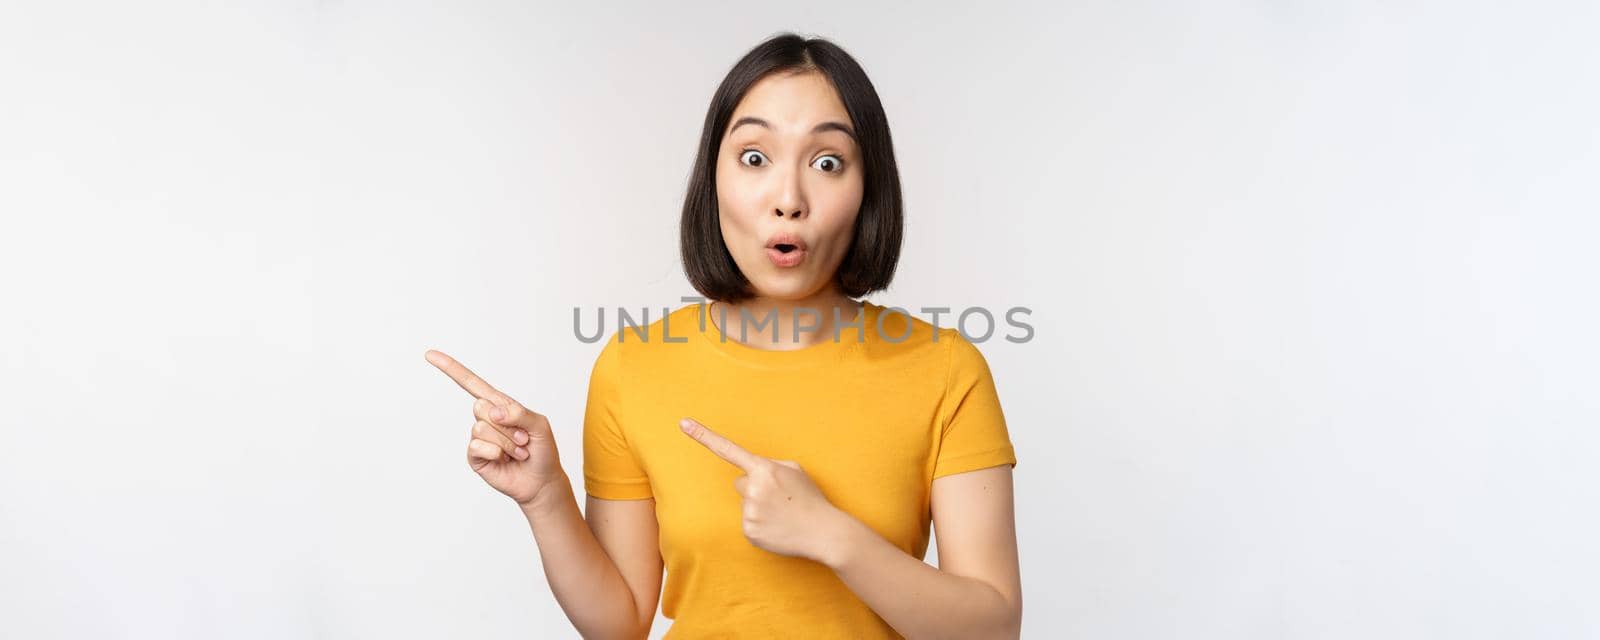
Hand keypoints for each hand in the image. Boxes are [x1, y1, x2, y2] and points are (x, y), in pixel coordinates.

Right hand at [426, 349, 564, 507]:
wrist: (541, 481)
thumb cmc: (542, 450)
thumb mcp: (539, 425)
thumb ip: (519, 413)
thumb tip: (493, 411)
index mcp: (500, 404)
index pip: (472, 383)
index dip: (451, 369)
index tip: (429, 355)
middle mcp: (486, 418)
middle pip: (481, 407)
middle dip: (508, 425)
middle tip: (522, 438)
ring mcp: (479, 438)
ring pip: (482, 428)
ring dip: (507, 442)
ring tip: (518, 451)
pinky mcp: (475, 456)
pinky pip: (478, 446)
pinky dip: (497, 453)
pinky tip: (505, 460)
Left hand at [678, 417, 848, 563]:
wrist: (824, 531)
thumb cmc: (810, 498)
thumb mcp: (795, 470)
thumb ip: (770, 465)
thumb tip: (751, 473)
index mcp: (764, 469)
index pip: (728, 449)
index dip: (703, 435)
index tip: (683, 423)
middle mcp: (753, 488)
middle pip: (740, 484)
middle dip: (755, 489)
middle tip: (779, 499)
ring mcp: (749, 511)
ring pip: (744, 504)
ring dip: (759, 508)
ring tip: (782, 514)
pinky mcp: (749, 531)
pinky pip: (748, 523)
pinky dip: (760, 525)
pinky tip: (777, 527)